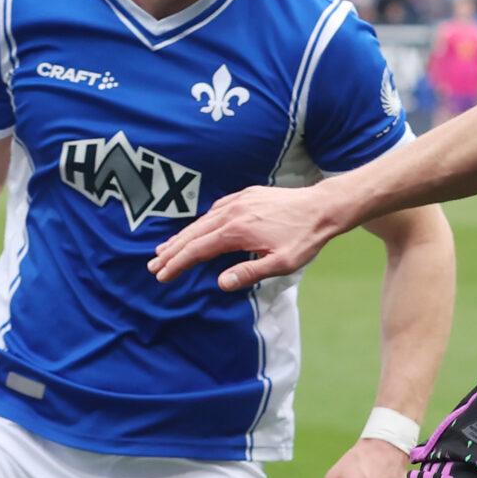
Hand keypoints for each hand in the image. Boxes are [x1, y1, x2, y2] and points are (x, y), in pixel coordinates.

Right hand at [150, 185, 338, 291]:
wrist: (322, 207)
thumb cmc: (304, 238)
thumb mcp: (281, 264)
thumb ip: (249, 273)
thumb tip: (220, 283)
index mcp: (237, 231)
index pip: (197, 249)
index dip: (177, 263)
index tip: (162, 275)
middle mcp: (232, 212)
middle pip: (193, 234)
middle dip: (171, 251)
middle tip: (154, 265)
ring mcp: (238, 201)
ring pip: (201, 221)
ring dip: (182, 236)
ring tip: (166, 250)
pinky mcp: (245, 195)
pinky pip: (215, 210)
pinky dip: (200, 223)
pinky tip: (196, 231)